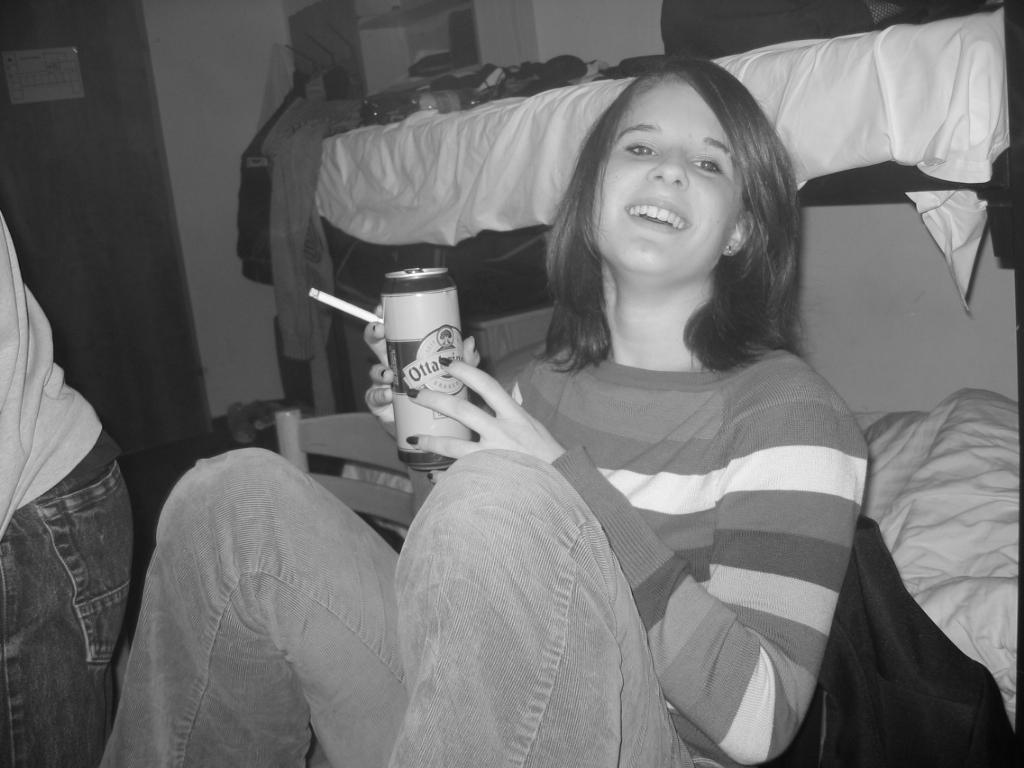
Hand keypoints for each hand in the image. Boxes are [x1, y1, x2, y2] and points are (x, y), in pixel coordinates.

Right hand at [363, 307, 480, 416]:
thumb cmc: (440, 397)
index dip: (384, 316)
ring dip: (379, 369)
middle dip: (374, 333)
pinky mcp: (380, 404)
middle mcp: (393, 364)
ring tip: (389, 373)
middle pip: (376, 343)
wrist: (431, 428)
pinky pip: (373, 397)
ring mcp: (384, 384)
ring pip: (374, 371)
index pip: (393, 330)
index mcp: (407, 351)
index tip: (381, 307)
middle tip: (379, 330)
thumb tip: (470, 343)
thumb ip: (464, 362)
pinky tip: (387, 395)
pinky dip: (379, 395)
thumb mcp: (455, 377)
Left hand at [409, 359, 564, 463]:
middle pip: (463, 411)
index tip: (447, 363)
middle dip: (436, 400)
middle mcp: (503, 432)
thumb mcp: (531, 423)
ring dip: (432, 441)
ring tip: (414, 439)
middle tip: (416, 394)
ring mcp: (494, 456)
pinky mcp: (490, 477)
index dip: (466, 371)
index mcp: (515, 415)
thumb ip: (511, 408)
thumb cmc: (547, 452)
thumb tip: (497, 391)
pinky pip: (461, 476)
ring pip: (455, 446)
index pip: (488, 385)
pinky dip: (445, 476)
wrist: (562, 481)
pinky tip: (433, 474)